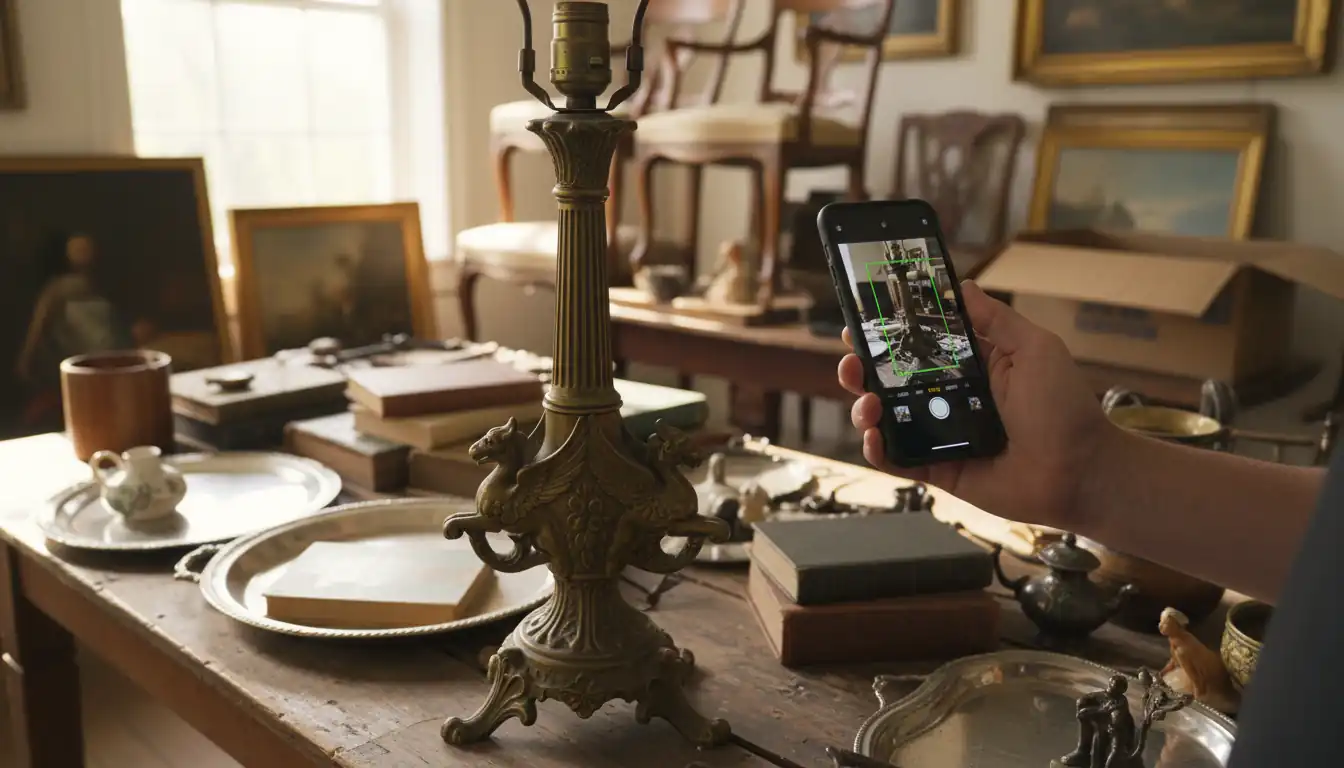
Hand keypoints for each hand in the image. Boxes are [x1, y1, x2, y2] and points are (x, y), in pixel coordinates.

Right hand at [837, 280, 1118, 530]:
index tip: (863, 321)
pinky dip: (877, 449)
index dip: (888, 333)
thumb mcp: (1035, 348)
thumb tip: (961, 286)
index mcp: (970, 366)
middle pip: (892, 380)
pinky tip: (872, 436)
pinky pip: (898, 459)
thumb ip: (995, 319)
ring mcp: (941, 435)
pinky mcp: (938, 469)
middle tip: (852, 362)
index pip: (918, 344)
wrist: (1079, 470)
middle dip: (864, 368)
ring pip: (887, 418)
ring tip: (866, 403)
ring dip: (865, 407)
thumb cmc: (1064, 407)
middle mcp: (949, 398)